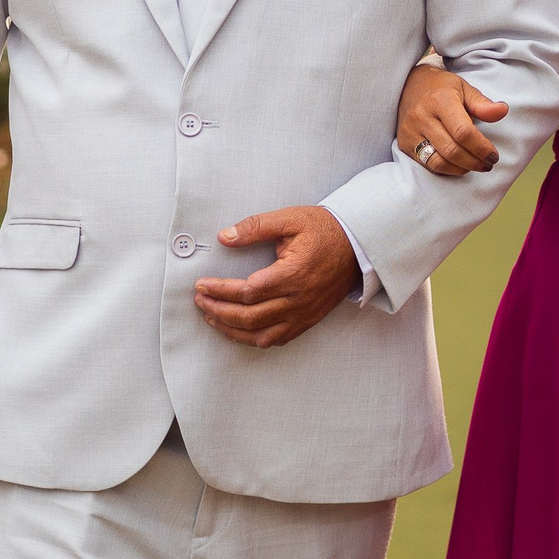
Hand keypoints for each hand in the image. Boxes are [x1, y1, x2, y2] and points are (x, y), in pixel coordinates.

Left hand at [194, 206, 358, 347]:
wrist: (358, 247)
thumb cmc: (325, 231)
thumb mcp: (291, 219)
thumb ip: (255, 227)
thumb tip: (224, 237)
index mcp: (293, 274)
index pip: (247, 291)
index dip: (220, 290)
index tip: (201, 285)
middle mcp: (298, 299)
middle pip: (249, 316)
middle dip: (218, 310)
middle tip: (200, 300)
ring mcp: (303, 314)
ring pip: (260, 334)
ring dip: (231, 329)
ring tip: (211, 317)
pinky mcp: (307, 320)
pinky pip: (276, 339)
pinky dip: (253, 339)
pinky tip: (238, 330)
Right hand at [397, 63, 506, 177]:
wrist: (409, 85)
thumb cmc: (442, 88)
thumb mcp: (464, 89)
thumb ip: (482, 104)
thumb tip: (502, 111)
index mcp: (440, 100)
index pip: (463, 132)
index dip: (481, 148)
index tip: (493, 155)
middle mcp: (422, 117)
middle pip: (452, 150)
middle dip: (474, 162)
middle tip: (488, 164)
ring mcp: (410, 132)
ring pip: (438, 162)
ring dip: (460, 169)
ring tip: (474, 166)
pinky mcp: (404, 144)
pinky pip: (426, 165)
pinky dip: (446, 169)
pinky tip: (457, 165)